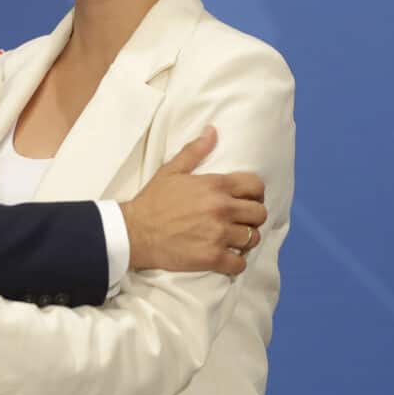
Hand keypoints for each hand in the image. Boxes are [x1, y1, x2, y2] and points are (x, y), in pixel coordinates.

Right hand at [119, 126, 266, 274]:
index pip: (255, 186)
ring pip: (253, 238)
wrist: (134, 232)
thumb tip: (213, 130)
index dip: (256, 193)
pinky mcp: (212, 257)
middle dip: (253, 217)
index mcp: (215, 185)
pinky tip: (228, 257)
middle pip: (259, 214)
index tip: (248, 199)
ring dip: (246, 239)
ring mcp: (218, 234)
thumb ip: (195, 150)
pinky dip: (237, 262)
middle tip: (242, 220)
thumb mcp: (171, 170)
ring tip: (235, 239)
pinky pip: (240, 263)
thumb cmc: (153, 201)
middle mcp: (221, 209)